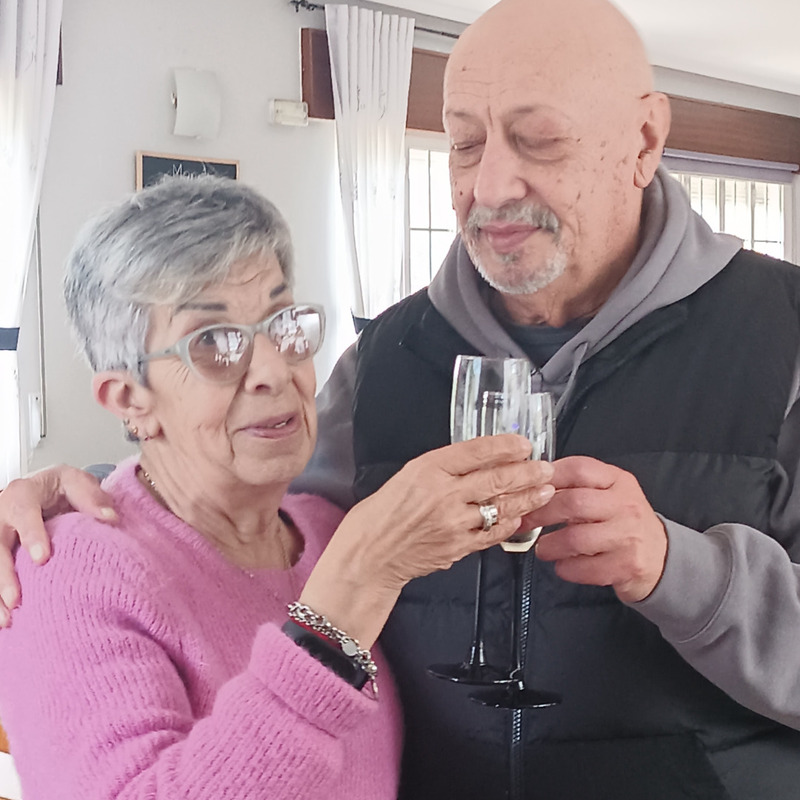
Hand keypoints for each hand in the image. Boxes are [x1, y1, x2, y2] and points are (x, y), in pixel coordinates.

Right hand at [0, 466, 116, 624]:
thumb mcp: (76, 482)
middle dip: (4, 574)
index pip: (23, 512)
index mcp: (22, 493)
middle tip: (16, 599)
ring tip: (7, 619)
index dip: (31, 535)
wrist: (44, 491)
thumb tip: (110, 518)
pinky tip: (5, 619)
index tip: (42, 559)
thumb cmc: (61, 489)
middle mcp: (1, 513)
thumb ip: (91, 497)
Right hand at [301, 434, 555, 646]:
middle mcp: (443, 494)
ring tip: (545, 490)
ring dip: (527, 498)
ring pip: (500, 506)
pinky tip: (522, 517)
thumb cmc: (381, 513)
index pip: (475, 451)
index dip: (504, 446)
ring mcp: (453, 524)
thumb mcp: (406, 476)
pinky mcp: (458, 548)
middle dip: (527, 472)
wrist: (368, 556)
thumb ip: (441, 469)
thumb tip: (479, 462)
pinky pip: (492, 533)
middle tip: (547, 467)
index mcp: (427, 469)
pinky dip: (510, 524)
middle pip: (495, 478)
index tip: (524, 443)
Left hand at [528, 456, 667, 602]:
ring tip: (543, 548)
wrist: (661, 557)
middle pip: (573, 503)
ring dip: (550, 545)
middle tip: (525, 522)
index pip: (579, 469)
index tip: (529, 488)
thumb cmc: (623, 523)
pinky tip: (563, 565)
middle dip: (540, 514)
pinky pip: (584, 568)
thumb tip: (532, 485)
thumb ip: (576, 486)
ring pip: (576, 538)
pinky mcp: (627, 566)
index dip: (549, 477)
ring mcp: (628, 536)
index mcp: (617, 481)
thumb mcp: (608, 494)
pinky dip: (566, 569)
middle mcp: (625, 505)